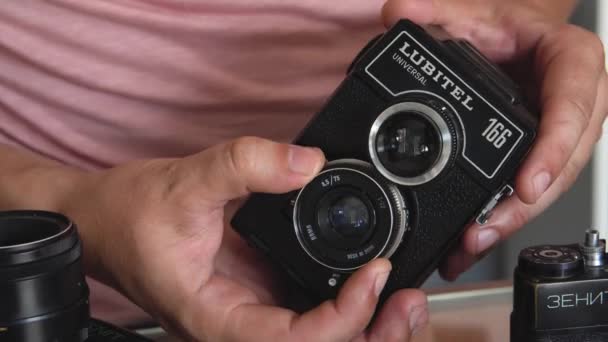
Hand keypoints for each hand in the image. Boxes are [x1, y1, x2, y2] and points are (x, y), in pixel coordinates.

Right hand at [62, 137, 427, 340]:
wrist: (104, 220)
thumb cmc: (127, 218)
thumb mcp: (184, 183)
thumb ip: (245, 165)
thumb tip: (308, 162)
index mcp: (217, 317)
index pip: (294, 340)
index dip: (344, 316)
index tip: (375, 273)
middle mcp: (240, 321)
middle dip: (372, 332)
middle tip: (408, 300)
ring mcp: (252, 307)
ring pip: (320, 333)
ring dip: (366, 319)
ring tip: (400, 291)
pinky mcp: (259, 288)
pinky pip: (311, 305)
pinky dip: (346, 297)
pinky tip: (368, 274)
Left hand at [382, 0, 607, 278]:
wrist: (515, 37)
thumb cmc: (508, 26)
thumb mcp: (475, 11)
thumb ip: (437, 10)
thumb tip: (398, 12)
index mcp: (572, 62)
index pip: (574, 106)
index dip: (553, 150)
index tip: (527, 185)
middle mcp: (575, 103)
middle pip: (562, 164)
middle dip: (523, 206)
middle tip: (484, 230)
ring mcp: (559, 134)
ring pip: (545, 186)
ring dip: (510, 220)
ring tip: (471, 245)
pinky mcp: (539, 154)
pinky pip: (527, 188)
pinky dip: (501, 215)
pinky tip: (474, 237)